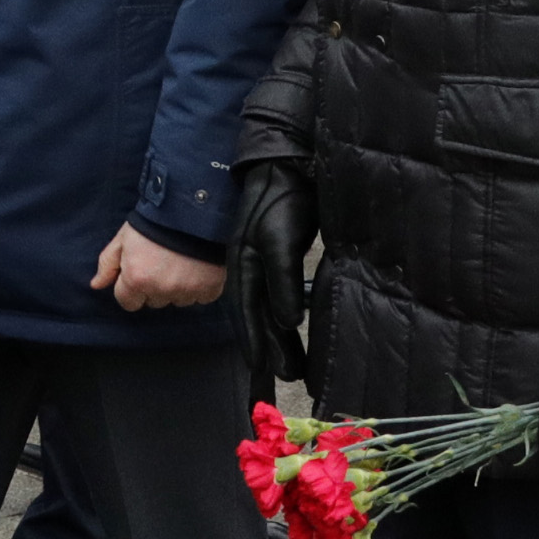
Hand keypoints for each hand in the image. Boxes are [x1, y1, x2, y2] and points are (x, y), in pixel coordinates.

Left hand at [92, 223, 226, 311]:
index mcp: (137, 280)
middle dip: (155, 286)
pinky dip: (201, 287)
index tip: (141, 272)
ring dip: (178, 287)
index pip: (128, 303)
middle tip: (162, 263)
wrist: (192, 209)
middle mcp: (161, 290)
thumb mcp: (123, 239)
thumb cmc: (153, 222)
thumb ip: (108, 264)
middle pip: (154, 302)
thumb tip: (96, 285)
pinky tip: (197, 268)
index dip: (132, 288)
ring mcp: (186, 291)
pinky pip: (202, 298)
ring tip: (181, 263)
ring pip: (177, 301)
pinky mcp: (209, 288)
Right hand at [229, 160, 315, 379]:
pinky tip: (291, 326)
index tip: (263, 370)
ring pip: (267, 305)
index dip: (255, 342)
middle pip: (258, 313)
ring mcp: (262, 259)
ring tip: (294, 363)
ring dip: (278, 335)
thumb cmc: (283, 199)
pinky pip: (276, 292)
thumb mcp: (281, 239)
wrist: (289, 164)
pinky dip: (282, 312)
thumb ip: (283, 280)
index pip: (247, 312)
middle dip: (271, 346)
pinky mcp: (277, 252)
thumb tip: (285, 321)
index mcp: (244, 264)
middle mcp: (249, 265)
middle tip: (289, 374)